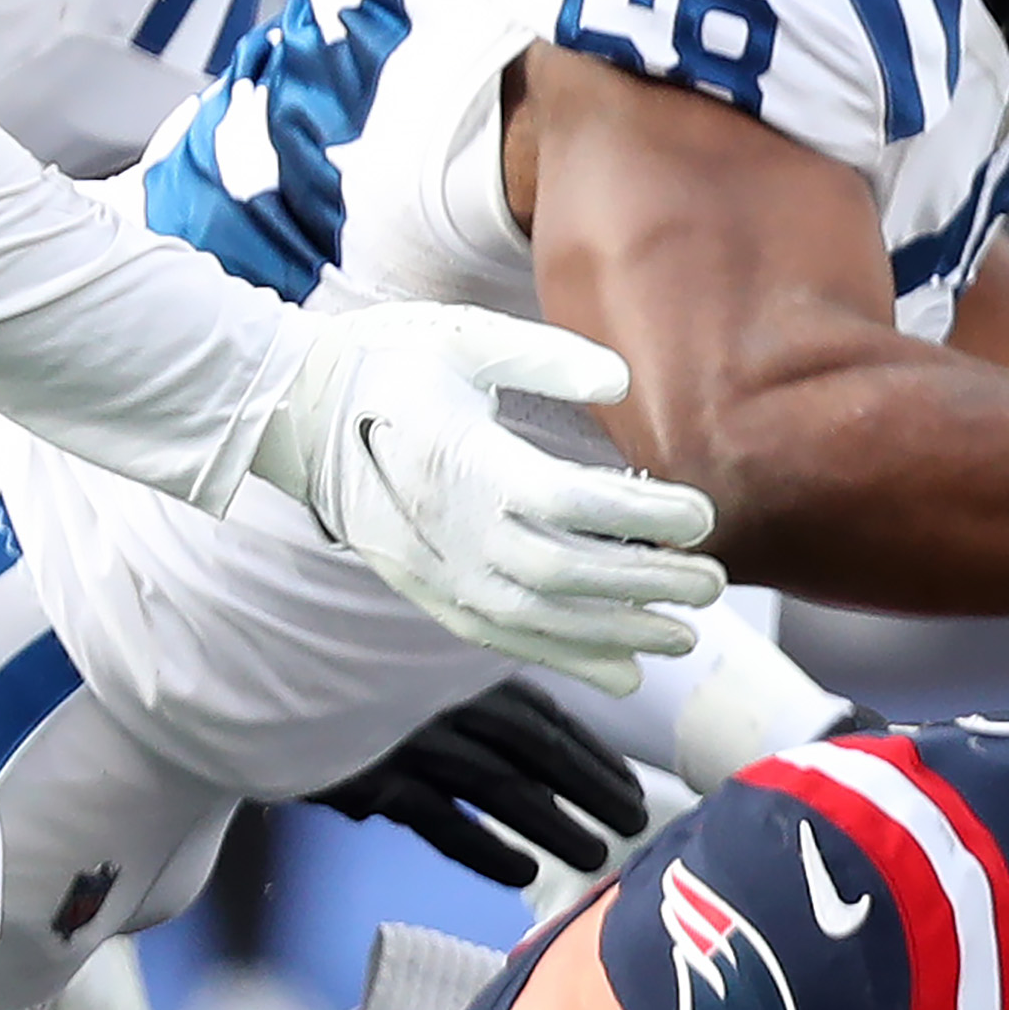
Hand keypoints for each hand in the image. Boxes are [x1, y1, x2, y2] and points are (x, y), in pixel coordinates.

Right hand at [245, 304, 723, 680]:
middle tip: (715, 583)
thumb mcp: (464, 337)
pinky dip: (567, 660)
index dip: (641, 517)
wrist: (293, 414)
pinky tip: (623, 672)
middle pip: (566, 574)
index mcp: (463, 461)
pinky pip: (503, 640)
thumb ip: (544, 356)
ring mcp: (434, 570)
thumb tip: (621, 382)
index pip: (569, 503)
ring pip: (539, 620)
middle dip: (648, 585)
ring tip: (686, 634)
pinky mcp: (426, 592)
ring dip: (619, 633)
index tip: (702, 515)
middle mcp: (450, 528)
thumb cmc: (389, 361)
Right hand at [310, 680, 652, 883]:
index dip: (592, 753)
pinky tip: (520, 872)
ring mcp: (406, 736)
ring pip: (499, 786)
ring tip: (594, 857)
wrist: (245, 671)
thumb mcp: (411, 672)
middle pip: (535, 749)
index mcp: (458, 666)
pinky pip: (439, 820)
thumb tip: (529, 750)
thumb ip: (466, 699)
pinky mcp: (367, 776)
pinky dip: (483, 846)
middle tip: (635, 827)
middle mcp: (441, 696)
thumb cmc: (341, 677)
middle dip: (591, 789)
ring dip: (552, 825)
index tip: (632, 788)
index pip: (544, 713)